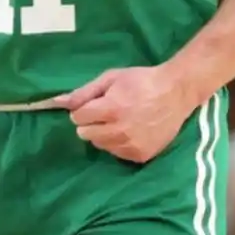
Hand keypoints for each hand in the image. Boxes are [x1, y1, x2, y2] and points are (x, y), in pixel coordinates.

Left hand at [55, 66, 193, 163]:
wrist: (176, 93)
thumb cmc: (140, 81)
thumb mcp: (110, 79)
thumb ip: (83, 92)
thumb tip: (57, 102)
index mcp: (111, 109)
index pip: (78, 118)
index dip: (83, 110)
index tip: (95, 104)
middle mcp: (120, 131)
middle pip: (85, 134)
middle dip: (91, 123)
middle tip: (107, 112)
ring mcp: (132, 146)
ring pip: (100, 145)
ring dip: (104, 134)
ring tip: (120, 121)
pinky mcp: (141, 156)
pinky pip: (117, 154)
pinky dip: (118, 144)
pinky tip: (131, 131)